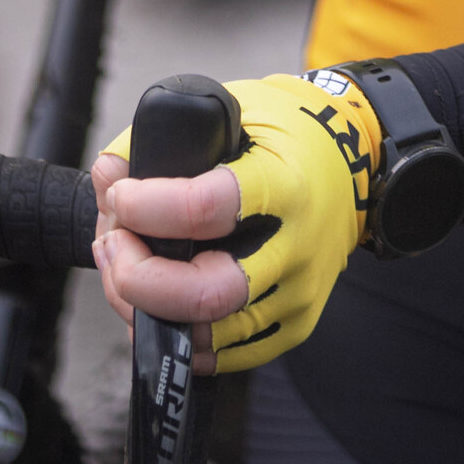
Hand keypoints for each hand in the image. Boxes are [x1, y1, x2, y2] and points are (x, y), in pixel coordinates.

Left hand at [93, 69, 382, 372]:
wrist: (355, 161)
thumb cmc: (287, 133)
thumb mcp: (233, 107)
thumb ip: (163, 137)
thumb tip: (108, 174)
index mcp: (283, 183)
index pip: (207, 208)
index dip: (148, 207)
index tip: (120, 193)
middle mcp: (295, 245)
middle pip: (209, 293)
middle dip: (140, 279)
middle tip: (113, 244)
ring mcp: (298, 293)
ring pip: (210, 334)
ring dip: (144, 309)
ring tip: (120, 270)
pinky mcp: (295, 324)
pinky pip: (225, 356)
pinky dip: (176, 336)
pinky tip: (151, 301)